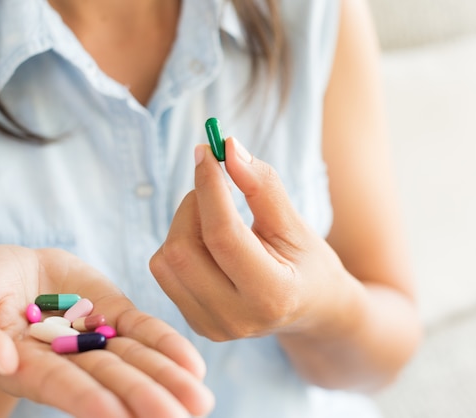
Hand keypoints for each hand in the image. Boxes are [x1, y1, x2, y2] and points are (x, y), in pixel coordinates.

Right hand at [0, 245, 213, 417]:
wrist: (10, 268)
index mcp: (24, 365)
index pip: (58, 383)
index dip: (85, 398)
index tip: (115, 415)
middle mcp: (66, 359)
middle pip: (107, 379)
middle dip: (142, 397)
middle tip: (179, 417)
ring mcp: (94, 335)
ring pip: (134, 359)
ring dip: (166, 378)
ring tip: (199, 400)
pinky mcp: (113, 313)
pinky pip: (143, 329)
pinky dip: (167, 345)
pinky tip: (193, 365)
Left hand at [150, 138, 347, 340]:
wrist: (310, 309)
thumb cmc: (307, 263)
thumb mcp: (295, 224)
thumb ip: (263, 187)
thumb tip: (228, 148)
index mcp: (271, 295)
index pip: (223, 236)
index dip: (209, 188)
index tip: (208, 152)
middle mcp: (235, 318)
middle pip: (183, 249)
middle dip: (194, 203)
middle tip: (218, 185)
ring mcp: (211, 326)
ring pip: (166, 259)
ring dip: (184, 222)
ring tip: (217, 215)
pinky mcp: (194, 322)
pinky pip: (164, 271)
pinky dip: (180, 242)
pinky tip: (209, 241)